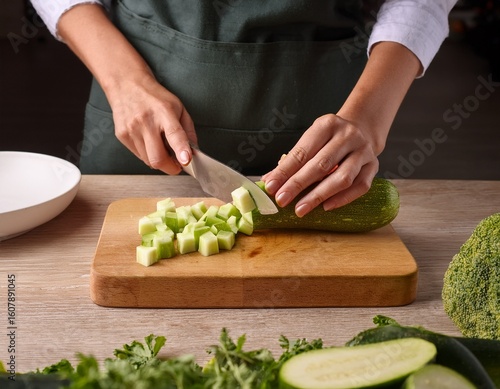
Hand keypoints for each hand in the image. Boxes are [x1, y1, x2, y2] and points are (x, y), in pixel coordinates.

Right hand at [108, 72, 196, 173]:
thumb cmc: (155, 97)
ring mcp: (132, 129)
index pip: (174, 134)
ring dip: (159, 159)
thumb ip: (188, 131)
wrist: (126, 85)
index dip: (181, 149)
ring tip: (161, 145)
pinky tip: (149, 141)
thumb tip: (194, 152)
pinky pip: (139, 156)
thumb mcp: (179, 108)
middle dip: (170, 167)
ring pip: (149, 161)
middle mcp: (146, 121)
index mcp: (164, 112)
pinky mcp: (122, 136)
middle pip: (158, 157)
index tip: (186, 160)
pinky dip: (148, 154)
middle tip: (177, 164)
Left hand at [262, 113, 378, 216]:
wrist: (363, 128)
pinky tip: (325, 207)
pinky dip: (342, 199)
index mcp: (327, 125)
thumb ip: (292, 160)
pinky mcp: (374, 166)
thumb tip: (270, 182)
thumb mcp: (310, 140)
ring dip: (319, 195)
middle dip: (298, 185)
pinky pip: (360, 186)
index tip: (270, 187)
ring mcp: (363, 151)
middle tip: (281, 200)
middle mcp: (348, 136)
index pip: (302, 152)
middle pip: (321, 165)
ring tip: (300, 209)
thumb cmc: (329, 139)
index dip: (285, 171)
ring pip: (342, 178)